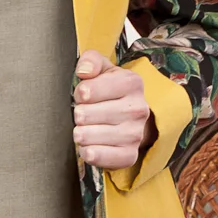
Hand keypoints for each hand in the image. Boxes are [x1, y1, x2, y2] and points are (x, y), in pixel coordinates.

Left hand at [72, 49, 154, 169]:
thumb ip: (90, 60)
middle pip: (85, 114)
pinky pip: (99, 157)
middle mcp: (138, 109)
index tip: (84, 95)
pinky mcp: (129, 155)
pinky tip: (88, 147)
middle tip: (85, 114)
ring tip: (86, 129)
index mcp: (131, 83)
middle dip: (78, 114)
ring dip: (81, 134)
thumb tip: (84, 72)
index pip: (87, 90)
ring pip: (88, 136)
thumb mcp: (102, 70)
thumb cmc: (110, 91)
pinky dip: (88, 153)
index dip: (79, 94)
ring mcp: (135, 134)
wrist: (131, 118)